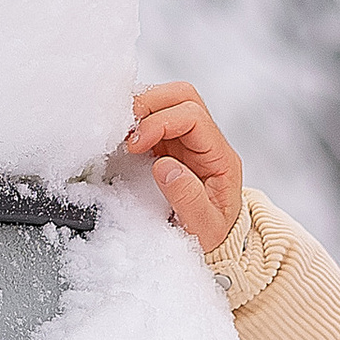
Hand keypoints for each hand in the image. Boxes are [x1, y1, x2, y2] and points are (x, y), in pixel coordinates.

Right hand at [125, 82, 243, 258]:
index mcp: (220, 156)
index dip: (160, 122)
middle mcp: (205, 140)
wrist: (216, 244)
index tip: (135, 145)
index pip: (193, 115)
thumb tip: (164, 166)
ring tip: (119, 136)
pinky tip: (120, 138)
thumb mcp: (206, 228)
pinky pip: (150, 117)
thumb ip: (189, 199)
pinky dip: (132, 121)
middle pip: (181, 95)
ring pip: (164, 100)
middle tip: (123, 132)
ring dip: (138, 111)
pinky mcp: (167, 144)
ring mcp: (186, 140)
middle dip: (148, 104)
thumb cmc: (214, 236)